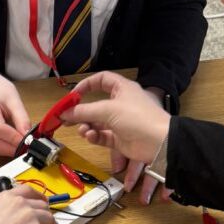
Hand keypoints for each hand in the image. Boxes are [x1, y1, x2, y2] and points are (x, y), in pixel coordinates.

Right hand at [0, 74, 31, 155]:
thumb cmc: (0, 92)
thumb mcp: (14, 100)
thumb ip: (21, 118)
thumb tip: (27, 136)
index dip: (13, 138)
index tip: (26, 142)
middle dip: (8, 148)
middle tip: (23, 149)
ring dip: (4, 151)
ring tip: (18, 148)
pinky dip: (0, 149)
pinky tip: (9, 146)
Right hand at [0, 186, 56, 223]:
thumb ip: (11, 210)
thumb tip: (25, 216)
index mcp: (6, 197)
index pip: (28, 190)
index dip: (38, 196)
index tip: (41, 201)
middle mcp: (19, 202)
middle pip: (41, 204)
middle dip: (44, 213)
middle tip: (43, 222)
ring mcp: (29, 214)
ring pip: (48, 216)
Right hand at [59, 73, 170, 190]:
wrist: (159, 142)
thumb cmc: (136, 117)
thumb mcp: (108, 110)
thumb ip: (83, 111)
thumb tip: (64, 113)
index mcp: (122, 89)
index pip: (101, 80)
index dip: (86, 85)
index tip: (72, 95)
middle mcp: (120, 103)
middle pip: (95, 104)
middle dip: (80, 111)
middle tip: (65, 118)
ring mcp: (119, 122)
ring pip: (96, 122)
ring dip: (86, 125)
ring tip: (83, 130)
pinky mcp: (119, 138)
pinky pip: (102, 135)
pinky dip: (94, 136)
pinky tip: (91, 136)